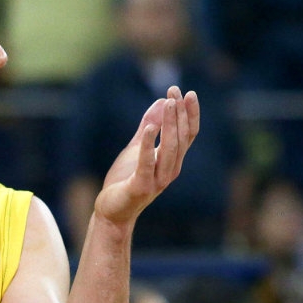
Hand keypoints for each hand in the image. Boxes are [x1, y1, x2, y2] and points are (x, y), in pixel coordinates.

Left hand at [94, 86, 199, 225]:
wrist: (113, 211)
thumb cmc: (126, 180)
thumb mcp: (137, 147)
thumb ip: (150, 127)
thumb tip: (161, 102)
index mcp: (172, 160)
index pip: (188, 135)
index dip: (190, 114)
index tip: (188, 93)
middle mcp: (170, 170)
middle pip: (181, 138)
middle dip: (179, 113)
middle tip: (175, 90)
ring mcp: (158, 180)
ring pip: (170, 148)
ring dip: (170, 124)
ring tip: (168, 103)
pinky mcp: (141, 186)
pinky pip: (147, 163)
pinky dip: (148, 145)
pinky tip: (149, 128)